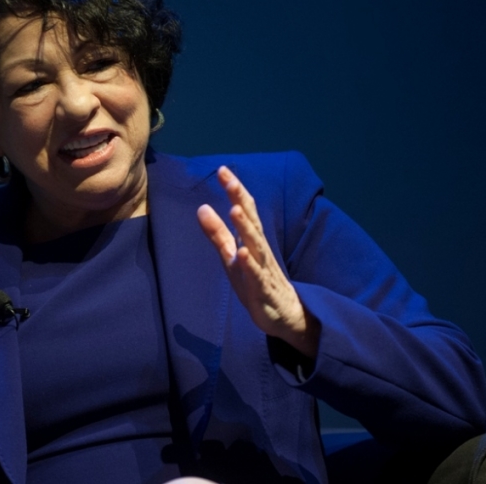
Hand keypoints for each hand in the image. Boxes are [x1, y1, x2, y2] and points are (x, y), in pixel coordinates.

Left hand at [197, 167, 319, 357]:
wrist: (284, 315)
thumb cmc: (256, 282)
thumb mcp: (232, 256)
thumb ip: (217, 233)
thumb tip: (201, 207)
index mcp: (252, 240)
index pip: (245, 209)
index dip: (235, 189)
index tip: (222, 169)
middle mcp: (260, 250)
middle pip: (251, 220)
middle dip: (240, 198)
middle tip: (229, 178)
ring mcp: (263, 269)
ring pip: (255, 245)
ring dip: (245, 227)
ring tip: (234, 209)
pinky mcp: (263, 290)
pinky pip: (256, 276)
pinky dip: (250, 264)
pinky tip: (242, 253)